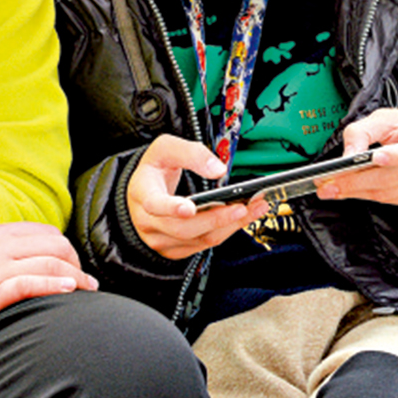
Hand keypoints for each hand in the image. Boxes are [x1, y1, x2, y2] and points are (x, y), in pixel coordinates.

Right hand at [0, 221, 97, 361]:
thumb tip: (26, 261)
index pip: (44, 231)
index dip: (66, 248)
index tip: (75, 266)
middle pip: (54, 244)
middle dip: (76, 261)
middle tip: (86, 282)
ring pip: (48, 263)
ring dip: (75, 277)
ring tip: (87, 290)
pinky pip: (29, 284)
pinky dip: (54, 285)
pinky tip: (69, 292)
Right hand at [127, 134, 267, 259]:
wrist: (145, 189)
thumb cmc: (156, 167)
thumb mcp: (166, 148)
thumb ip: (192, 154)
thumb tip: (219, 170)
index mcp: (143, 193)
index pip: (155, 204)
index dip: (172, 208)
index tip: (191, 208)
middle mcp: (148, 222)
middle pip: (184, 228)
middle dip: (216, 218)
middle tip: (242, 207)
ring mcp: (160, 239)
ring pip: (198, 239)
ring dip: (229, 226)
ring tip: (255, 208)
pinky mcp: (175, 249)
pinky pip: (203, 245)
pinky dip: (226, 231)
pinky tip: (243, 217)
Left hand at [317, 108, 397, 206]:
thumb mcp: (389, 118)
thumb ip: (364, 131)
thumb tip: (348, 154)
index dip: (397, 155)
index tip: (374, 158)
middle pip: (395, 176)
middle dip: (357, 181)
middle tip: (330, 183)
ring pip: (390, 193)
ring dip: (358, 192)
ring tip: (334, 188)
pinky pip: (393, 200)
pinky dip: (370, 196)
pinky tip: (354, 190)